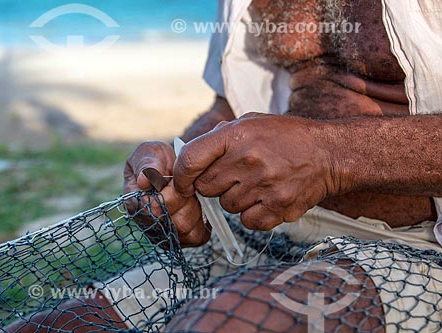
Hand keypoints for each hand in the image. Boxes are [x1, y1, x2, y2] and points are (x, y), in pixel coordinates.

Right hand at [123, 141, 209, 246]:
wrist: (172, 166)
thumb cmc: (158, 159)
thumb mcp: (149, 152)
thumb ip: (147, 164)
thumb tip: (144, 181)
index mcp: (133, 202)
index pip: (151, 208)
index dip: (168, 193)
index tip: (175, 177)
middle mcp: (146, 223)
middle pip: (171, 223)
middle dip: (184, 199)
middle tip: (187, 184)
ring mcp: (164, 234)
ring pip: (185, 231)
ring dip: (194, 208)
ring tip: (191, 193)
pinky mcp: (182, 239)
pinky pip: (198, 237)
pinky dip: (203, 220)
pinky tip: (198, 205)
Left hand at [173, 113, 335, 231]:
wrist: (329, 153)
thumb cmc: (286, 138)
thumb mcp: (251, 122)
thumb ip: (218, 138)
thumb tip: (187, 156)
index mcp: (237, 135)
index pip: (191, 160)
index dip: (180, 175)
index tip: (182, 182)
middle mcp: (248, 160)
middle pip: (206, 188)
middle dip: (214, 185)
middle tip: (234, 176)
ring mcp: (264, 185)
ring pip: (227, 207)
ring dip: (236, 200)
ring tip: (257, 184)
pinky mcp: (278, 207)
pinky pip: (247, 221)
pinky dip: (253, 215)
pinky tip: (266, 198)